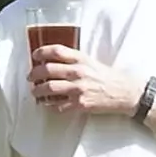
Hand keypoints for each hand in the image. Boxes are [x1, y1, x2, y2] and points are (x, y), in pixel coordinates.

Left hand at [28, 44, 143, 114]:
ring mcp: (78, 89)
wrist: (124, 93)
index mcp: (81, 59)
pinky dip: (50, 105)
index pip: (56, 51)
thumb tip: (51, 61)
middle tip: (30, 77)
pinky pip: (58, 105)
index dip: (41, 52)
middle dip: (34, 73)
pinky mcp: (80, 104)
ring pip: (49, 88)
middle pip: (47, 69)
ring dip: (38, 90)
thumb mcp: (91, 62)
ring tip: (35, 92)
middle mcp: (78, 72)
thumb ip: (73, 60)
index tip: (35, 56)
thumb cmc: (108, 77)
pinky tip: (47, 104)